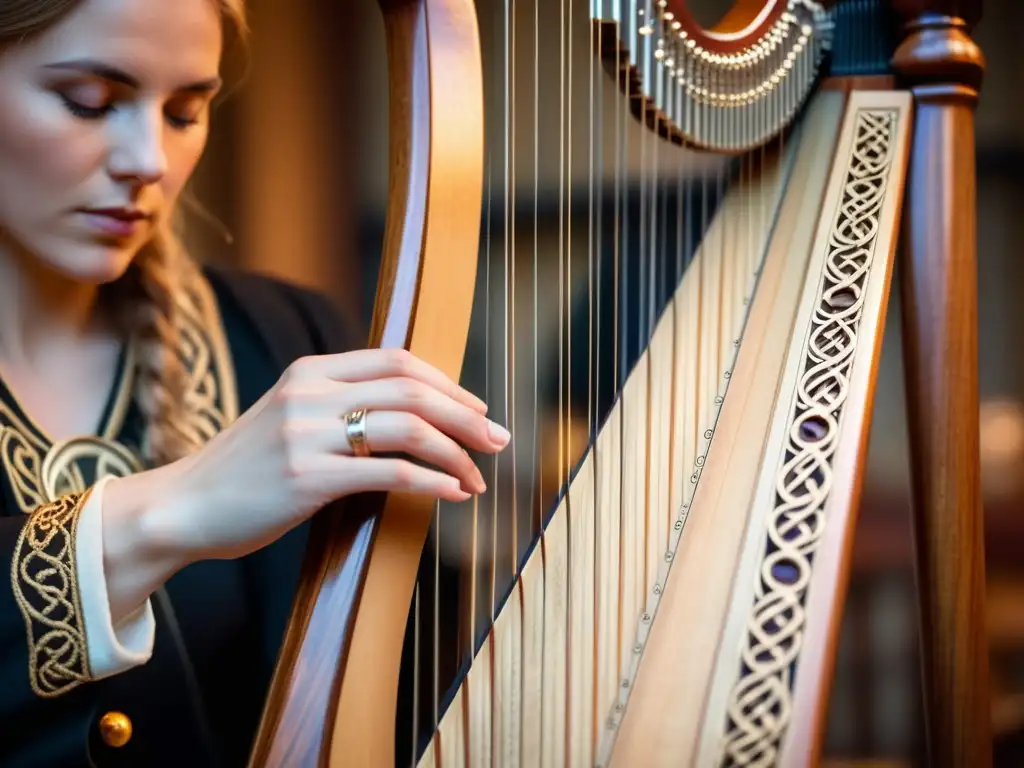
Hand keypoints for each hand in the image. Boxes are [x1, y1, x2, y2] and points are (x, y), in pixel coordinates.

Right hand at [101, 348, 508, 618]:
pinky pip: (389, 471)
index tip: (477, 410)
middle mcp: (310, 392)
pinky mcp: (307, 477)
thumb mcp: (288, 419)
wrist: (181, 507)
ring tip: (479, 477)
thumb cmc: (244, 472)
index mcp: (310, 371)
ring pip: (408, 428)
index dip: (447, 383)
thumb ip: (338, 407)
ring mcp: (306, 433)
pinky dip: (432, 480)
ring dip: (456, 453)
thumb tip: (408, 419)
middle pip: (413, 389)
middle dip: (466, 416)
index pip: (397, 361)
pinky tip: (453, 491)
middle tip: (498, 441)